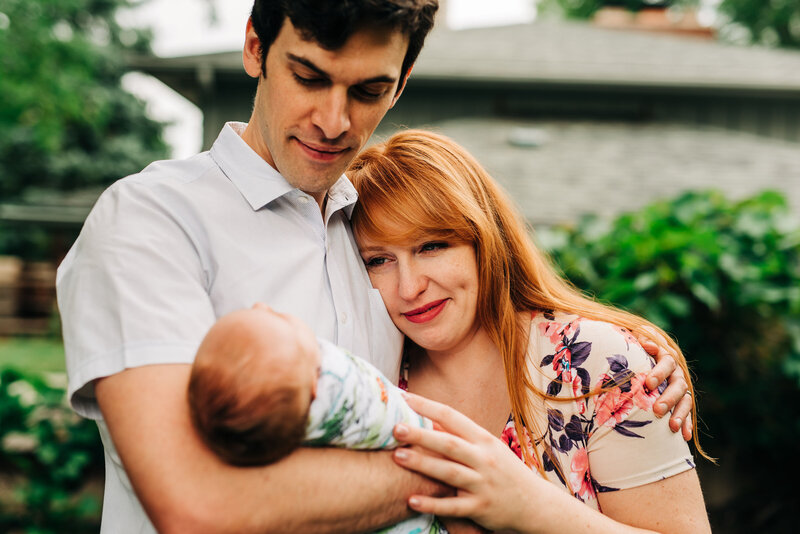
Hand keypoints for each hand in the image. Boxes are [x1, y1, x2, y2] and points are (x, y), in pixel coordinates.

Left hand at [392, 393, 553, 531]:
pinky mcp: (480, 508)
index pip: (452, 417)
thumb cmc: (504, 471)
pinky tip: (411, 500)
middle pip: (449, 444)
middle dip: (421, 435)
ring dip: (422, 464)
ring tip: (397, 456)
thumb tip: (430, 421)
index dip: (427, 406)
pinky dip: (432, 504)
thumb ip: (460, 436)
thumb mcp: (487, 448)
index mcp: (483, 440)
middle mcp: (484, 459)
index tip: (404, 397)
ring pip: (449, 473)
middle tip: (395, 427)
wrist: (535, 504)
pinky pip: (453, 507)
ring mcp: (482, 484)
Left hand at [636, 326, 692, 440]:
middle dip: (668, 398)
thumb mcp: (637, 339)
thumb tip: (648, 345)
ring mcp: (680, 387)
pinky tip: (683, 436)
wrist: (640, 354)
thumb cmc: (635, 347)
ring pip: (684, 400)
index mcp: (666, 356)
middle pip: (677, 384)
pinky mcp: (680, 401)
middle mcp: (676, 372)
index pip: (666, 362)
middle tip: (657, 409)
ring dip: (679, 414)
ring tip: (672, 427)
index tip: (648, 384)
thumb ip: (642, 339)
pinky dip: (685, 424)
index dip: (659, 373)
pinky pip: (686, 413)